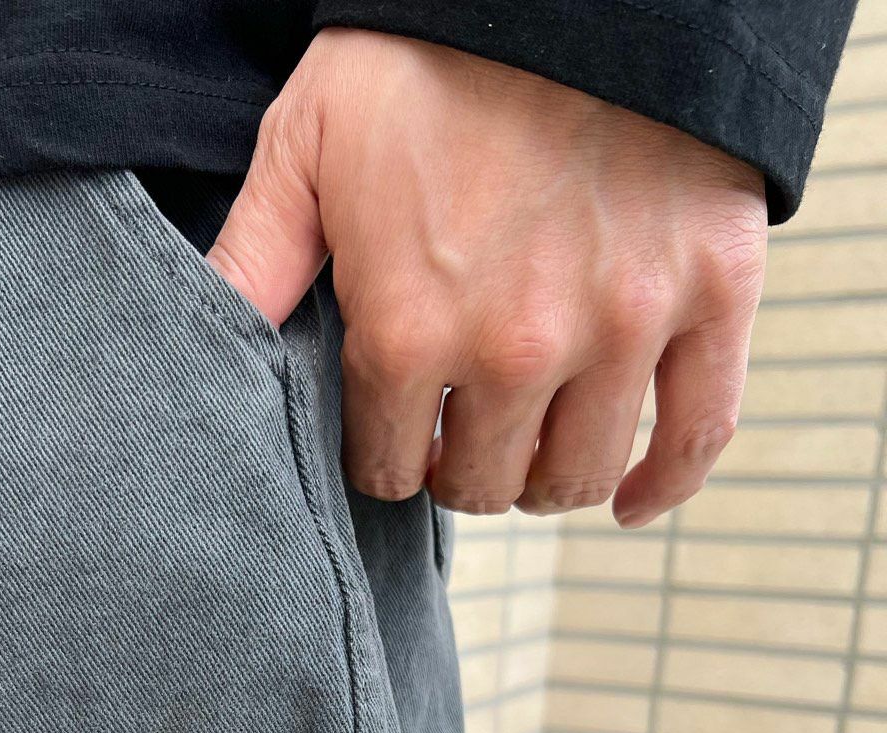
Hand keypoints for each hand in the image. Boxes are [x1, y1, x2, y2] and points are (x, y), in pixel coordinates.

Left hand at [207, 28, 766, 527]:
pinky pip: (700, 431)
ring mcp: (621, 327)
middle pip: (480, 484)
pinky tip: (625, 499)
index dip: (383, 454)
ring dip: (540, 477)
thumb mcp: (309, 141)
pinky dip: (662, 481)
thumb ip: (257, 258)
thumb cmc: (426, 48)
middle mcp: (516, 350)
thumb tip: (205, 340)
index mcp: (410, 326)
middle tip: (456, 432)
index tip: (391, 431)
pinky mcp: (712, 295)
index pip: (386, 467)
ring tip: (525, 444)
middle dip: (457, 468)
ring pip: (572, 477)